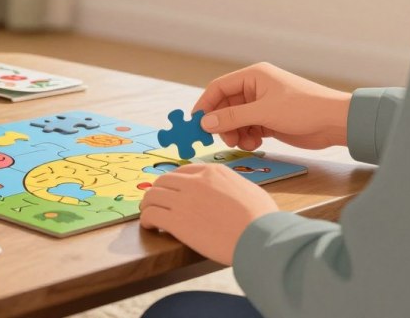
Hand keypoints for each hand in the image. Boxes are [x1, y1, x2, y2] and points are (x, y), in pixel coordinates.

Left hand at [140, 164, 277, 264]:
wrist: (260, 237)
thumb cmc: (262, 218)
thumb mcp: (249, 189)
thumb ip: (232, 186)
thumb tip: (231, 192)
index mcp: (213, 172)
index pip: (183, 171)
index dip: (174, 183)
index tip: (172, 192)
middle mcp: (195, 182)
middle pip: (163, 181)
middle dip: (158, 192)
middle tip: (156, 204)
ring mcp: (184, 200)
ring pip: (152, 196)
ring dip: (148, 205)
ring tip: (149, 215)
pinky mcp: (176, 221)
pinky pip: (151, 215)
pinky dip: (147, 220)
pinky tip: (150, 227)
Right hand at [194, 62, 351, 150]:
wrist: (335, 122)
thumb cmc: (303, 108)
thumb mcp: (264, 112)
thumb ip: (232, 117)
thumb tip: (205, 122)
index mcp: (253, 76)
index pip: (219, 88)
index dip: (205, 105)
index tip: (196, 124)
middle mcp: (255, 88)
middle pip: (226, 105)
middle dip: (223, 123)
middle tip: (224, 139)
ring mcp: (262, 105)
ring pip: (236, 119)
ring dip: (235, 132)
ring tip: (244, 142)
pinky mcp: (270, 120)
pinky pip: (248, 128)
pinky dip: (247, 137)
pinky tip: (256, 143)